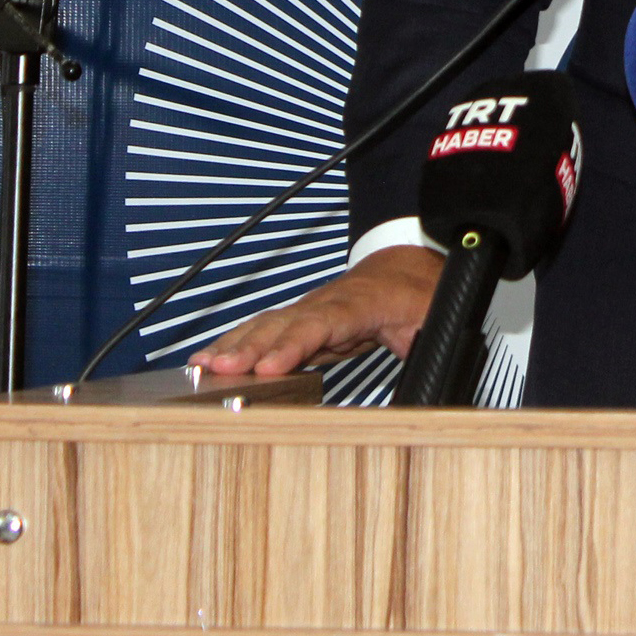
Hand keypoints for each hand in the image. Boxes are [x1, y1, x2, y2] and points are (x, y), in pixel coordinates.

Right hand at [190, 245, 443, 378]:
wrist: (410, 265)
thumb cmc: (421, 293)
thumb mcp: (434, 316)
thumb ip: (424, 340)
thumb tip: (422, 367)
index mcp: (362, 303)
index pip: (323, 324)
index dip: (293, 345)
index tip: (267, 367)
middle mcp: (327, 303)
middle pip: (284, 324)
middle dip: (249, 347)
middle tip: (216, 370)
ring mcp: (310, 310)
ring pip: (268, 325)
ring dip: (234, 345)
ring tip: (201, 366)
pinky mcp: (300, 322)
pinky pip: (265, 331)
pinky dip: (235, 343)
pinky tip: (209, 359)